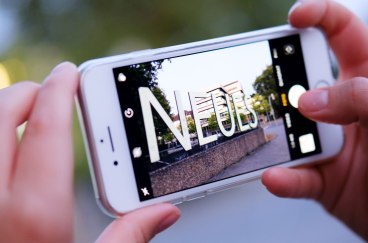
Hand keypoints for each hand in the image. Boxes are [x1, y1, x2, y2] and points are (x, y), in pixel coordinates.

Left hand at [0, 62, 179, 241]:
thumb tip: (165, 212)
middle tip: (50, 89)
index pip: (46, 130)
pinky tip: (11, 149)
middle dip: (27, 92)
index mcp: (35, 213)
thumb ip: (129, 236)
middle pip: (1, 117)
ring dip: (5, 112)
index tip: (69, 72)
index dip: (59, 91)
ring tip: (30, 112)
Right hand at [262, 0, 367, 241]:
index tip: (294, 18)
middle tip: (268, 83)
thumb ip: (363, 102)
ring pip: (293, 131)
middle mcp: (347, 109)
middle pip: (304, 80)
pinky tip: (276, 176)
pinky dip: (284, 178)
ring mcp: (332, 143)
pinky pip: (297, 177)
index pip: (343, 34)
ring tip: (273, 135)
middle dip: (283, 78)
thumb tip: (309, 101)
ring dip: (280, 133)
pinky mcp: (323, 178)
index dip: (319, 17)